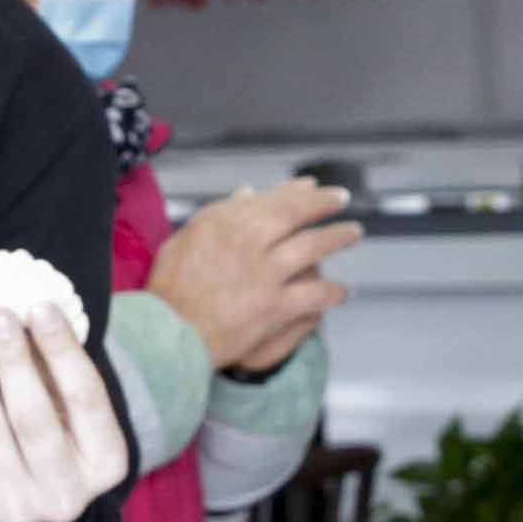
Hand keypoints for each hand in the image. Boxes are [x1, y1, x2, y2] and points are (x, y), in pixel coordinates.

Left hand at [0, 314, 131, 521]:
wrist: (16, 506)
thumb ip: (55, 367)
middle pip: (32, 417)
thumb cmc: (52, 437)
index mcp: (106, 463)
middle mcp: (66, 493)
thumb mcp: (69, 409)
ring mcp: (16, 504)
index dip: (62, 350)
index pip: (86, 399)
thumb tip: (26, 311)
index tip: (40, 307)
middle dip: (11, 360)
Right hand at [145, 179, 361, 374]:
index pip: (269, 198)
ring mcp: (266, 274)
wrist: (168, 336)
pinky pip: (316, 294)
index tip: (311, 185)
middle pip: (297, 213)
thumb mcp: (182, 241)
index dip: (296, 190)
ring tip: (354, 232)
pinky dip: (334, 291)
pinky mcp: (277, 306)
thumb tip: (246, 193)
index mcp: (223, 222)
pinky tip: (345, 290)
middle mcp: (248, 242)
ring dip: (339, 236)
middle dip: (323, 203)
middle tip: (341, 198)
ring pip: (314, 247)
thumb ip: (217, 216)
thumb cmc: (169, 292)